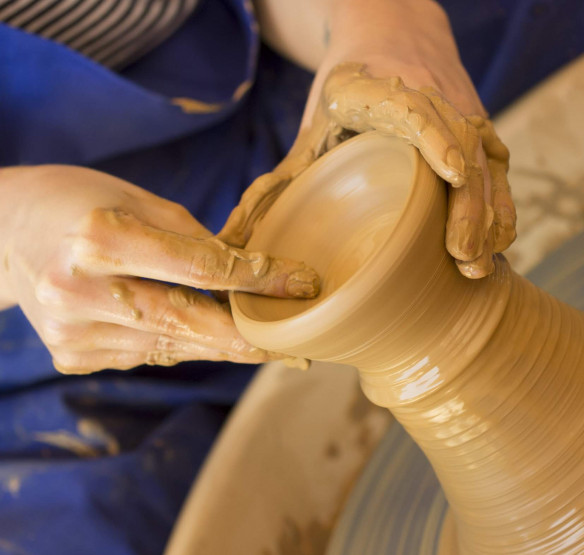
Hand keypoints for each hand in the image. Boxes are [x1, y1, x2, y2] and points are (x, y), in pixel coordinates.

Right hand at [0, 166, 318, 373]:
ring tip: (263, 339)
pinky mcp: (72, 356)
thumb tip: (253, 274)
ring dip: (222, 344)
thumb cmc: (79, 201)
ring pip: (175, 347)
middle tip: (298, 341)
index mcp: (99, 238)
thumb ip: (195, 239)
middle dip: (252, 335)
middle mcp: (80, 292)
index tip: (304, 284)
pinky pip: (150, 354)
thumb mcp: (138, 199)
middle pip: (191, 323)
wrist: (2, 233)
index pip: (201, 268)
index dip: (261, 280)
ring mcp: (73, 332)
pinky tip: (196, 331)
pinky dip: (181, 344)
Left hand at [220, 0, 514, 278]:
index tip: (456, 176)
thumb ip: (281, 180)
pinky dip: (501, 207)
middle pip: (462, 151)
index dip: (438, 144)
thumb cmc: (348, 85)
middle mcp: (434, 99)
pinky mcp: (483, 128)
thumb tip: (232, 242)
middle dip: (468, 207)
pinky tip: (496, 245)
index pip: (418, 113)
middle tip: (461, 257)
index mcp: (384, 92)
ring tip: (478, 266)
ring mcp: (465, 113)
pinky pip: (499, 169)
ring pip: (488, 164)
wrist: (395, 30)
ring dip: (489, 216)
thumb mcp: (311, 125)